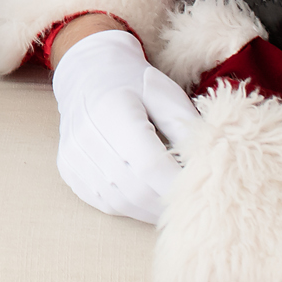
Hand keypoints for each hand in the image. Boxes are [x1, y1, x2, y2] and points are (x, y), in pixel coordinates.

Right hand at [49, 28, 204, 223]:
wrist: (87, 72)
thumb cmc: (133, 82)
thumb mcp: (166, 94)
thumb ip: (187, 128)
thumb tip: (213, 164)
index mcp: (113, 110)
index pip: (151, 165)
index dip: (179, 184)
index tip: (204, 190)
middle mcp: (86, 136)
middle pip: (136, 189)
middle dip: (169, 201)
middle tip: (194, 200)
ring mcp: (74, 156)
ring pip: (121, 202)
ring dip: (151, 209)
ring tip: (173, 201)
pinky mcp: (69, 170)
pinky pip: (105, 202)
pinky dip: (131, 205)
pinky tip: (147, 195)